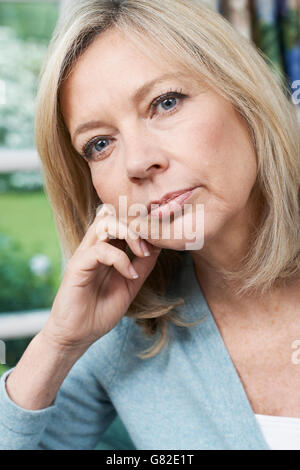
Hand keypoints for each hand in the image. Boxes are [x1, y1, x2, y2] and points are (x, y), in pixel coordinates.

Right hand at [41, 205, 160, 352]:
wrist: (77, 336)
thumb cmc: (100, 311)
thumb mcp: (131, 285)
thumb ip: (143, 265)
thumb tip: (159, 246)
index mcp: (105, 249)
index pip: (121, 219)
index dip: (141, 222)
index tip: (159, 236)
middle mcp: (93, 247)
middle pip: (114, 214)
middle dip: (137, 223)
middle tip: (151, 244)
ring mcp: (84, 254)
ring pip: (105, 223)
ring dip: (129, 234)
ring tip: (142, 253)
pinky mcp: (77, 266)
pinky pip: (100, 250)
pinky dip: (120, 259)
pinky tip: (130, 274)